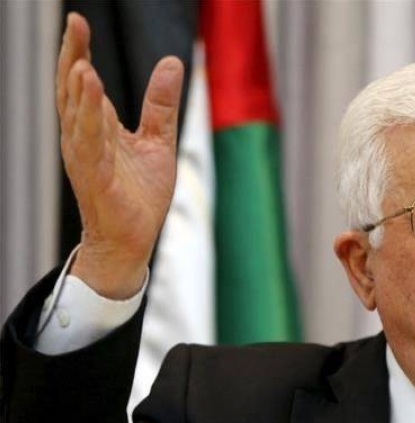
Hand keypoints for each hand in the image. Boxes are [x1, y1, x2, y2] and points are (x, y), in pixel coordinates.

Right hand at [58, 13, 184, 298]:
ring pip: (78, 118)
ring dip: (79, 91)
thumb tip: (172, 62)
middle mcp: (84, 138)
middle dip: (72, 57)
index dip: (78, 52)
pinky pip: (91, 148)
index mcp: (97, 127)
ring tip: (82, 62)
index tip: (77, 21)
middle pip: (73, 91)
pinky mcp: (97, 179)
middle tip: (74, 23)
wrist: (132, 239)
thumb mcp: (158, 141)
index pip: (83, 83)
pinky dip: (90, 123)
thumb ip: (161, 104)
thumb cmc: (139, 193)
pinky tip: (91, 101)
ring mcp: (87, 158)